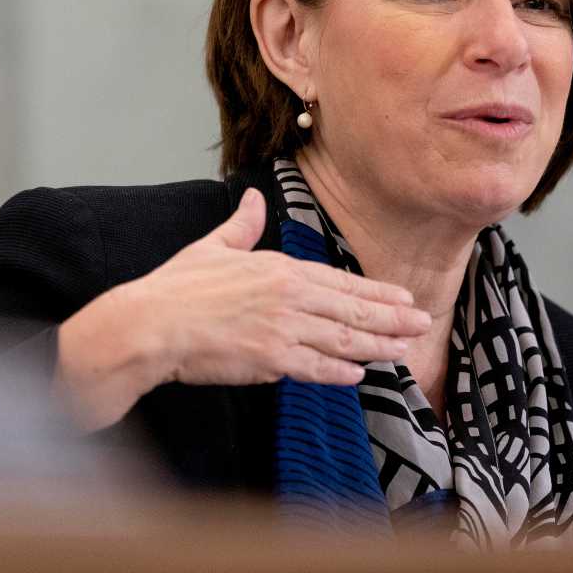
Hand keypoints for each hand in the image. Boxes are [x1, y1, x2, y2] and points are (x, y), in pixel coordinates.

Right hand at [54, 188, 430, 430]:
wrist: (149, 325)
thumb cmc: (176, 288)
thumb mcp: (213, 247)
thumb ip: (241, 226)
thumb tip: (250, 199)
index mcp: (280, 269)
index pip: (340, 281)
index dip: (376, 292)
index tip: (403, 297)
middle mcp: (289, 297)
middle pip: (352, 309)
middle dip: (392, 318)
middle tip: (423, 323)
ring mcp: (282, 329)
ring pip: (342, 339)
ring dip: (377, 346)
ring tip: (404, 349)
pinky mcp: (269, 360)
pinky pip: (315, 367)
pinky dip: (340, 372)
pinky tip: (361, 374)